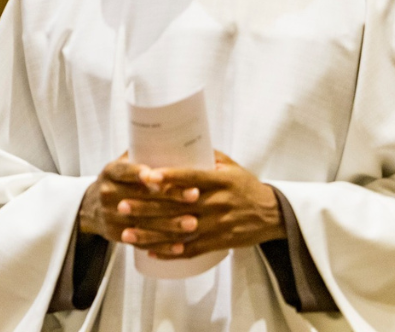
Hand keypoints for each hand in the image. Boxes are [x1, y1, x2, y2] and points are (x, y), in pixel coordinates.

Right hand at [80, 152, 201, 248]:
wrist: (91, 208)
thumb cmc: (118, 181)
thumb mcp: (121, 165)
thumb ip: (141, 155)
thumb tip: (177, 139)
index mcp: (110, 173)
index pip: (124, 171)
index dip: (140, 173)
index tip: (158, 175)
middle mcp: (108, 194)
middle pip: (141, 198)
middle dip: (169, 197)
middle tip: (195, 195)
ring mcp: (112, 217)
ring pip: (145, 222)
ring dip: (171, 224)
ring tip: (194, 222)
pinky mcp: (118, 236)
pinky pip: (143, 243)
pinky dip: (162, 246)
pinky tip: (181, 245)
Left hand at [81, 151, 284, 259]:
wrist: (272, 215)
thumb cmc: (245, 186)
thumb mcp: (230, 166)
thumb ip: (205, 157)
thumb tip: (177, 142)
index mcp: (220, 181)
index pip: (191, 177)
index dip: (168, 177)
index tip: (145, 176)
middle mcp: (217, 203)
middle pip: (177, 206)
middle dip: (147, 207)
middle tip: (121, 205)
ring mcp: (217, 225)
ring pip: (179, 232)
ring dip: (151, 235)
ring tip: (127, 234)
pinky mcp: (218, 242)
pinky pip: (191, 250)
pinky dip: (169, 253)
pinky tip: (150, 252)